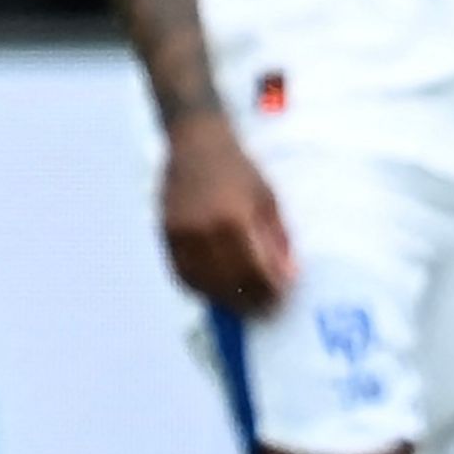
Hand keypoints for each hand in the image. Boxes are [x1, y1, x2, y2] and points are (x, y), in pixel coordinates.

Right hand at [161, 114, 294, 313]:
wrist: (195, 142)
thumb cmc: (238, 167)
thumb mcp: (267, 198)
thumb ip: (277, 239)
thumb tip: (288, 276)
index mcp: (234, 219)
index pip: (256, 272)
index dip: (270, 292)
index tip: (282, 301)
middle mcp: (204, 230)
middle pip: (229, 283)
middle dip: (250, 302)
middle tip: (265, 311)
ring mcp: (181, 234)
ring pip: (204, 284)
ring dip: (224, 299)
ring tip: (241, 304)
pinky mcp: (166, 234)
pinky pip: (182, 273)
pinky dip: (199, 288)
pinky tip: (215, 289)